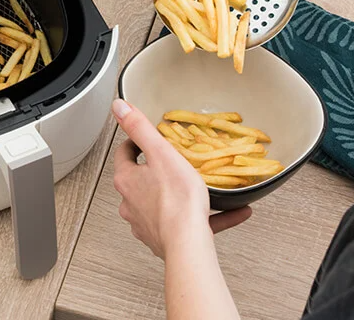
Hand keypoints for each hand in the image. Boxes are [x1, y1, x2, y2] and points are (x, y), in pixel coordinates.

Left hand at [111, 99, 250, 258]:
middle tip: (176, 160)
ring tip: (206, 188)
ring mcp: (147, 223)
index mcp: (128, 180)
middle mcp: (131, 203)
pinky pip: (189, 224)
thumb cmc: (176, 200)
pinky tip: (234, 212)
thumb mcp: (161, 153)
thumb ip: (140, 128)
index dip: (135, 142)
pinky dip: (209, 217)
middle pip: (141, 179)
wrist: (187, 245)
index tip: (148, 138)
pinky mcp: (166, 239)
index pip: (124, 154)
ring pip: (164, 204)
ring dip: (184, 195)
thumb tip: (120, 107)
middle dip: (158, 169)